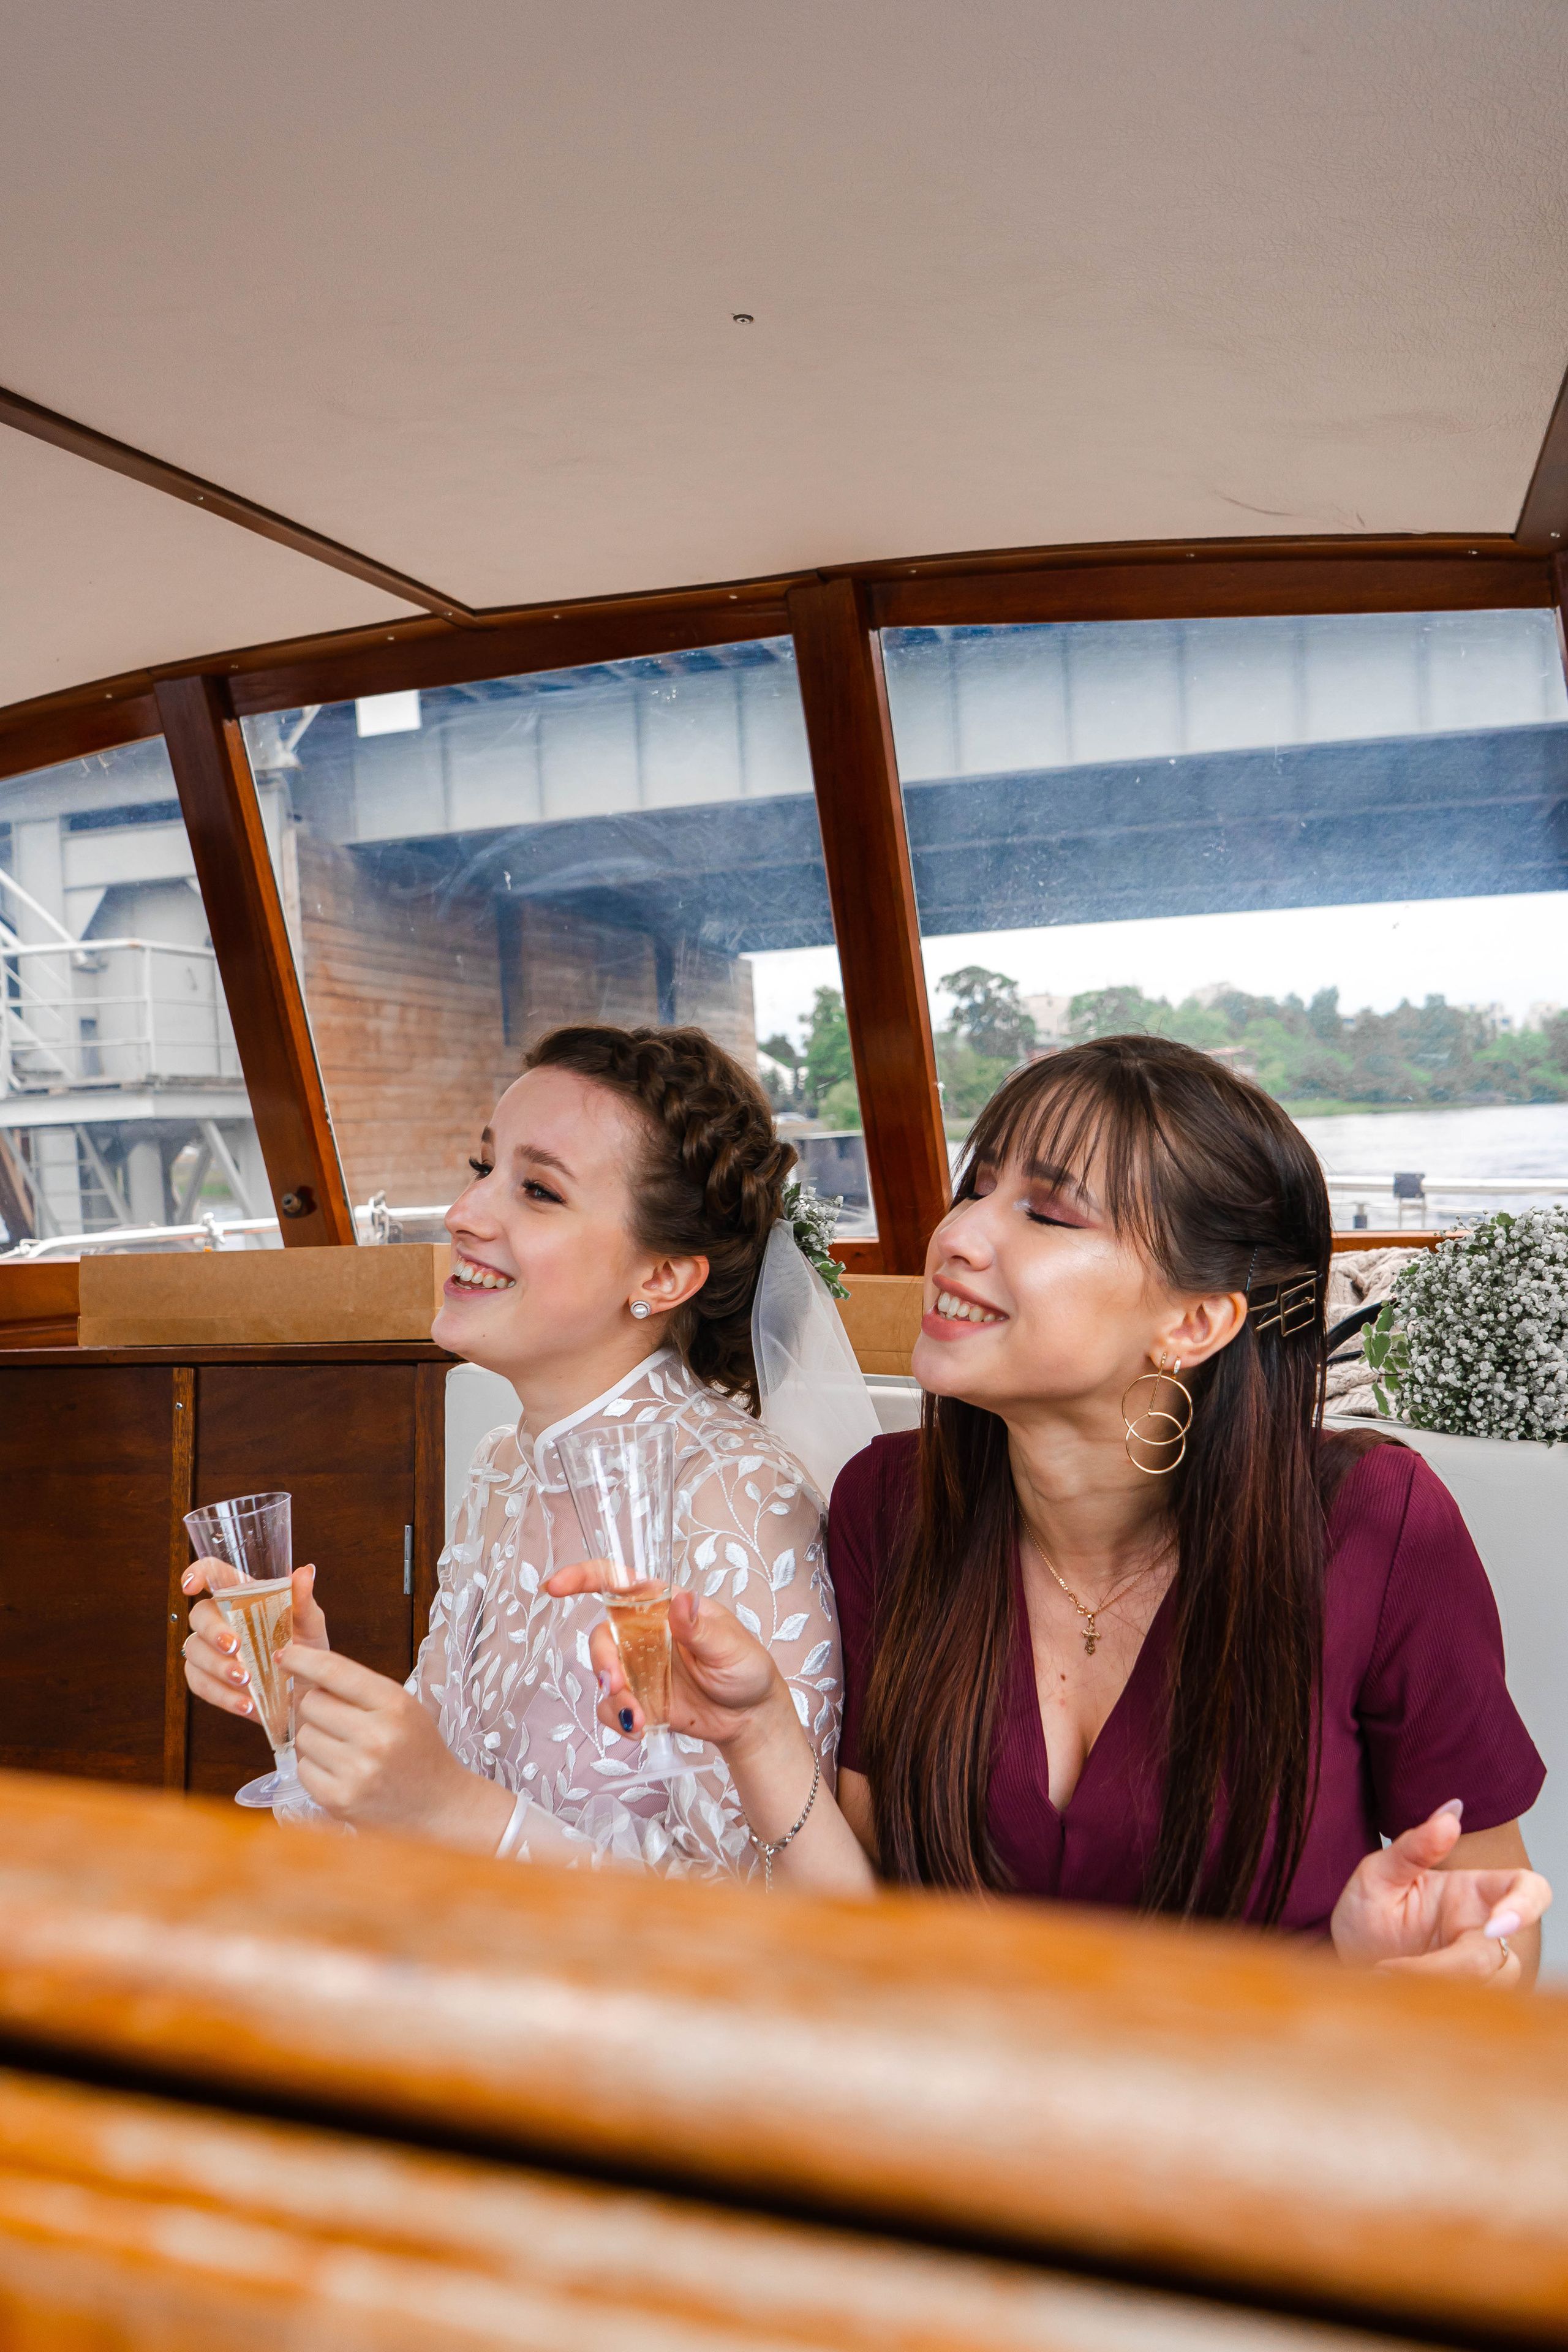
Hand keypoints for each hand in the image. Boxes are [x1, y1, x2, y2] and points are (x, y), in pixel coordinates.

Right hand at [180, 1559, 326, 1721]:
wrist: (307, 1692)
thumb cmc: (306, 1649)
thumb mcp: (311, 1624)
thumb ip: (303, 1600)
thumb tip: (305, 1571)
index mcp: (244, 1596)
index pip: (214, 1574)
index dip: (197, 1574)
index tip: (191, 1587)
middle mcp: (222, 1618)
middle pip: (199, 1615)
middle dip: (213, 1631)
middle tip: (235, 1647)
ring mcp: (210, 1649)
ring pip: (194, 1651)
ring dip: (218, 1667)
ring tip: (246, 1680)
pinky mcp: (207, 1679)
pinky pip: (199, 1684)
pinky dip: (221, 1695)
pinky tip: (245, 1704)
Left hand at [281, 1643, 510, 1847]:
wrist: (439, 1806)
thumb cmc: (417, 1750)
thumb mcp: (402, 1707)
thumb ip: (360, 1689)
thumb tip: (304, 1671)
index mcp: (394, 1704)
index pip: (335, 1671)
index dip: (303, 1659)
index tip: (285, 1654)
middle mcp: (375, 1736)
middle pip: (311, 1704)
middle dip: (319, 1709)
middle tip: (343, 1723)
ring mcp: (356, 1771)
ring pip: (304, 1737)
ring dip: (318, 1740)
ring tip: (347, 1752)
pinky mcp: (339, 1800)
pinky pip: (303, 1769)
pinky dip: (316, 1769)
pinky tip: (342, 1774)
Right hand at [543, 1562, 786, 1754]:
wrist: (750, 1718)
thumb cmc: (745, 1668)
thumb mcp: (730, 1647)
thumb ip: (700, 1629)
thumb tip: (679, 1600)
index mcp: (665, 1606)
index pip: (620, 1581)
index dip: (585, 1577)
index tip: (556, 1586)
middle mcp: (644, 1633)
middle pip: (603, 1636)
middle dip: (603, 1662)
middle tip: (618, 1685)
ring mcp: (639, 1667)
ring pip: (603, 1674)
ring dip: (613, 1697)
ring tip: (638, 1718)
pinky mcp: (638, 1699)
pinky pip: (610, 1707)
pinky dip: (617, 1719)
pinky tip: (639, 1728)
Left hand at [1331, 1801, 1551, 1985]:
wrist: (1345, 1956)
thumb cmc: (1368, 1908)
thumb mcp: (1379, 1871)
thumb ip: (1414, 1846)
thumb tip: (1450, 1812)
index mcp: (1473, 1892)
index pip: (1529, 1890)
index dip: (1525, 1907)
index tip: (1493, 1927)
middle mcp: (1482, 1930)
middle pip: (1502, 1954)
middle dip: (1451, 1967)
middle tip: (1391, 1968)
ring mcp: (1476, 1967)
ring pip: (1491, 1987)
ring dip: (1438, 1988)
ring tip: (1382, 1976)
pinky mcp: (1464, 1998)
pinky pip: (1470, 2009)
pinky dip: (1433, 2004)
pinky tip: (1393, 1993)